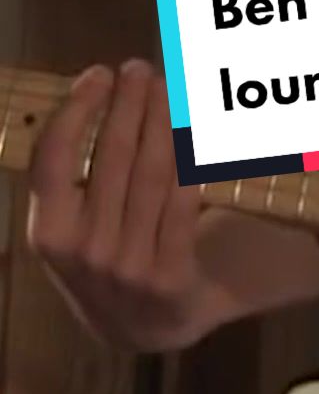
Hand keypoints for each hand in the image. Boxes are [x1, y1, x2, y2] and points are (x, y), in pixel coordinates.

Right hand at [26, 58, 205, 353]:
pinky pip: (185, 200)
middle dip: (128, 102)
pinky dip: (191, 159)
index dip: (76, 110)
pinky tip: (194, 129)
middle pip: (110, 156)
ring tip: (168, 87)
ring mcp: (128, 267)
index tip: (97, 73)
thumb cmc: (110, 256)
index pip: (53, 160)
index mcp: (49, 234)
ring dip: (162, 120)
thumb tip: (94, 95)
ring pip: (152, 172)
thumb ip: (73, 177)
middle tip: (140, 68)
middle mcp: (83, 252)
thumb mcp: (74, 228)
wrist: (154, 325)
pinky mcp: (171, 276)